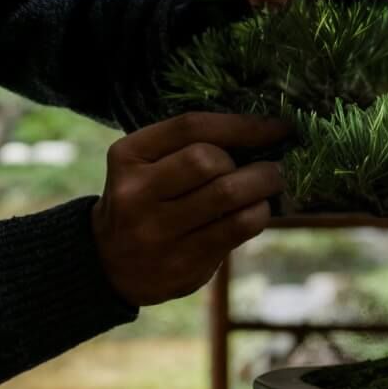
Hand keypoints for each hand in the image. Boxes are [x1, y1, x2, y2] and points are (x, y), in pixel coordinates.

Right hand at [91, 112, 290, 305]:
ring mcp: (157, 231)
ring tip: (270, 185)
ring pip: (228, 195)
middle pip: (208, 161)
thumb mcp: (145, 165)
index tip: (278, 127)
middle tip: (271, 166)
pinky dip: (258, 214)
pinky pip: (236, 229)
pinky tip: (256, 211)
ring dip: (262, 186)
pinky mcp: (182, 262)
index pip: (190, 127)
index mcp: (128, 156)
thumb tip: (263, 133)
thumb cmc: (143, 201)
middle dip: (251, 161)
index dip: (242, 124)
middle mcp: (136, 192)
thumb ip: (187, 147)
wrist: (109, 264)